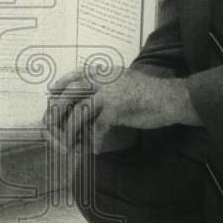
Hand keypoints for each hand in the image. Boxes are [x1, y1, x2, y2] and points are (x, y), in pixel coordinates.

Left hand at [41, 67, 199, 154]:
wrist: (172, 98)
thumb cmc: (149, 93)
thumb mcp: (124, 82)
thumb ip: (107, 86)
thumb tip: (88, 99)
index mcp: (104, 72)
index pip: (74, 76)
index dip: (60, 85)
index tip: (50, 93)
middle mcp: (102, 80)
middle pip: (69, 95)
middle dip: (57, 114)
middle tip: (52, 128)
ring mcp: (108, 93)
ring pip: (79, 113)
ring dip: (71, 132)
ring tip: (69, 146)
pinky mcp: (116, 108)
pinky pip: (97, 127)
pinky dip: (93, 141)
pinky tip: (94, 151)